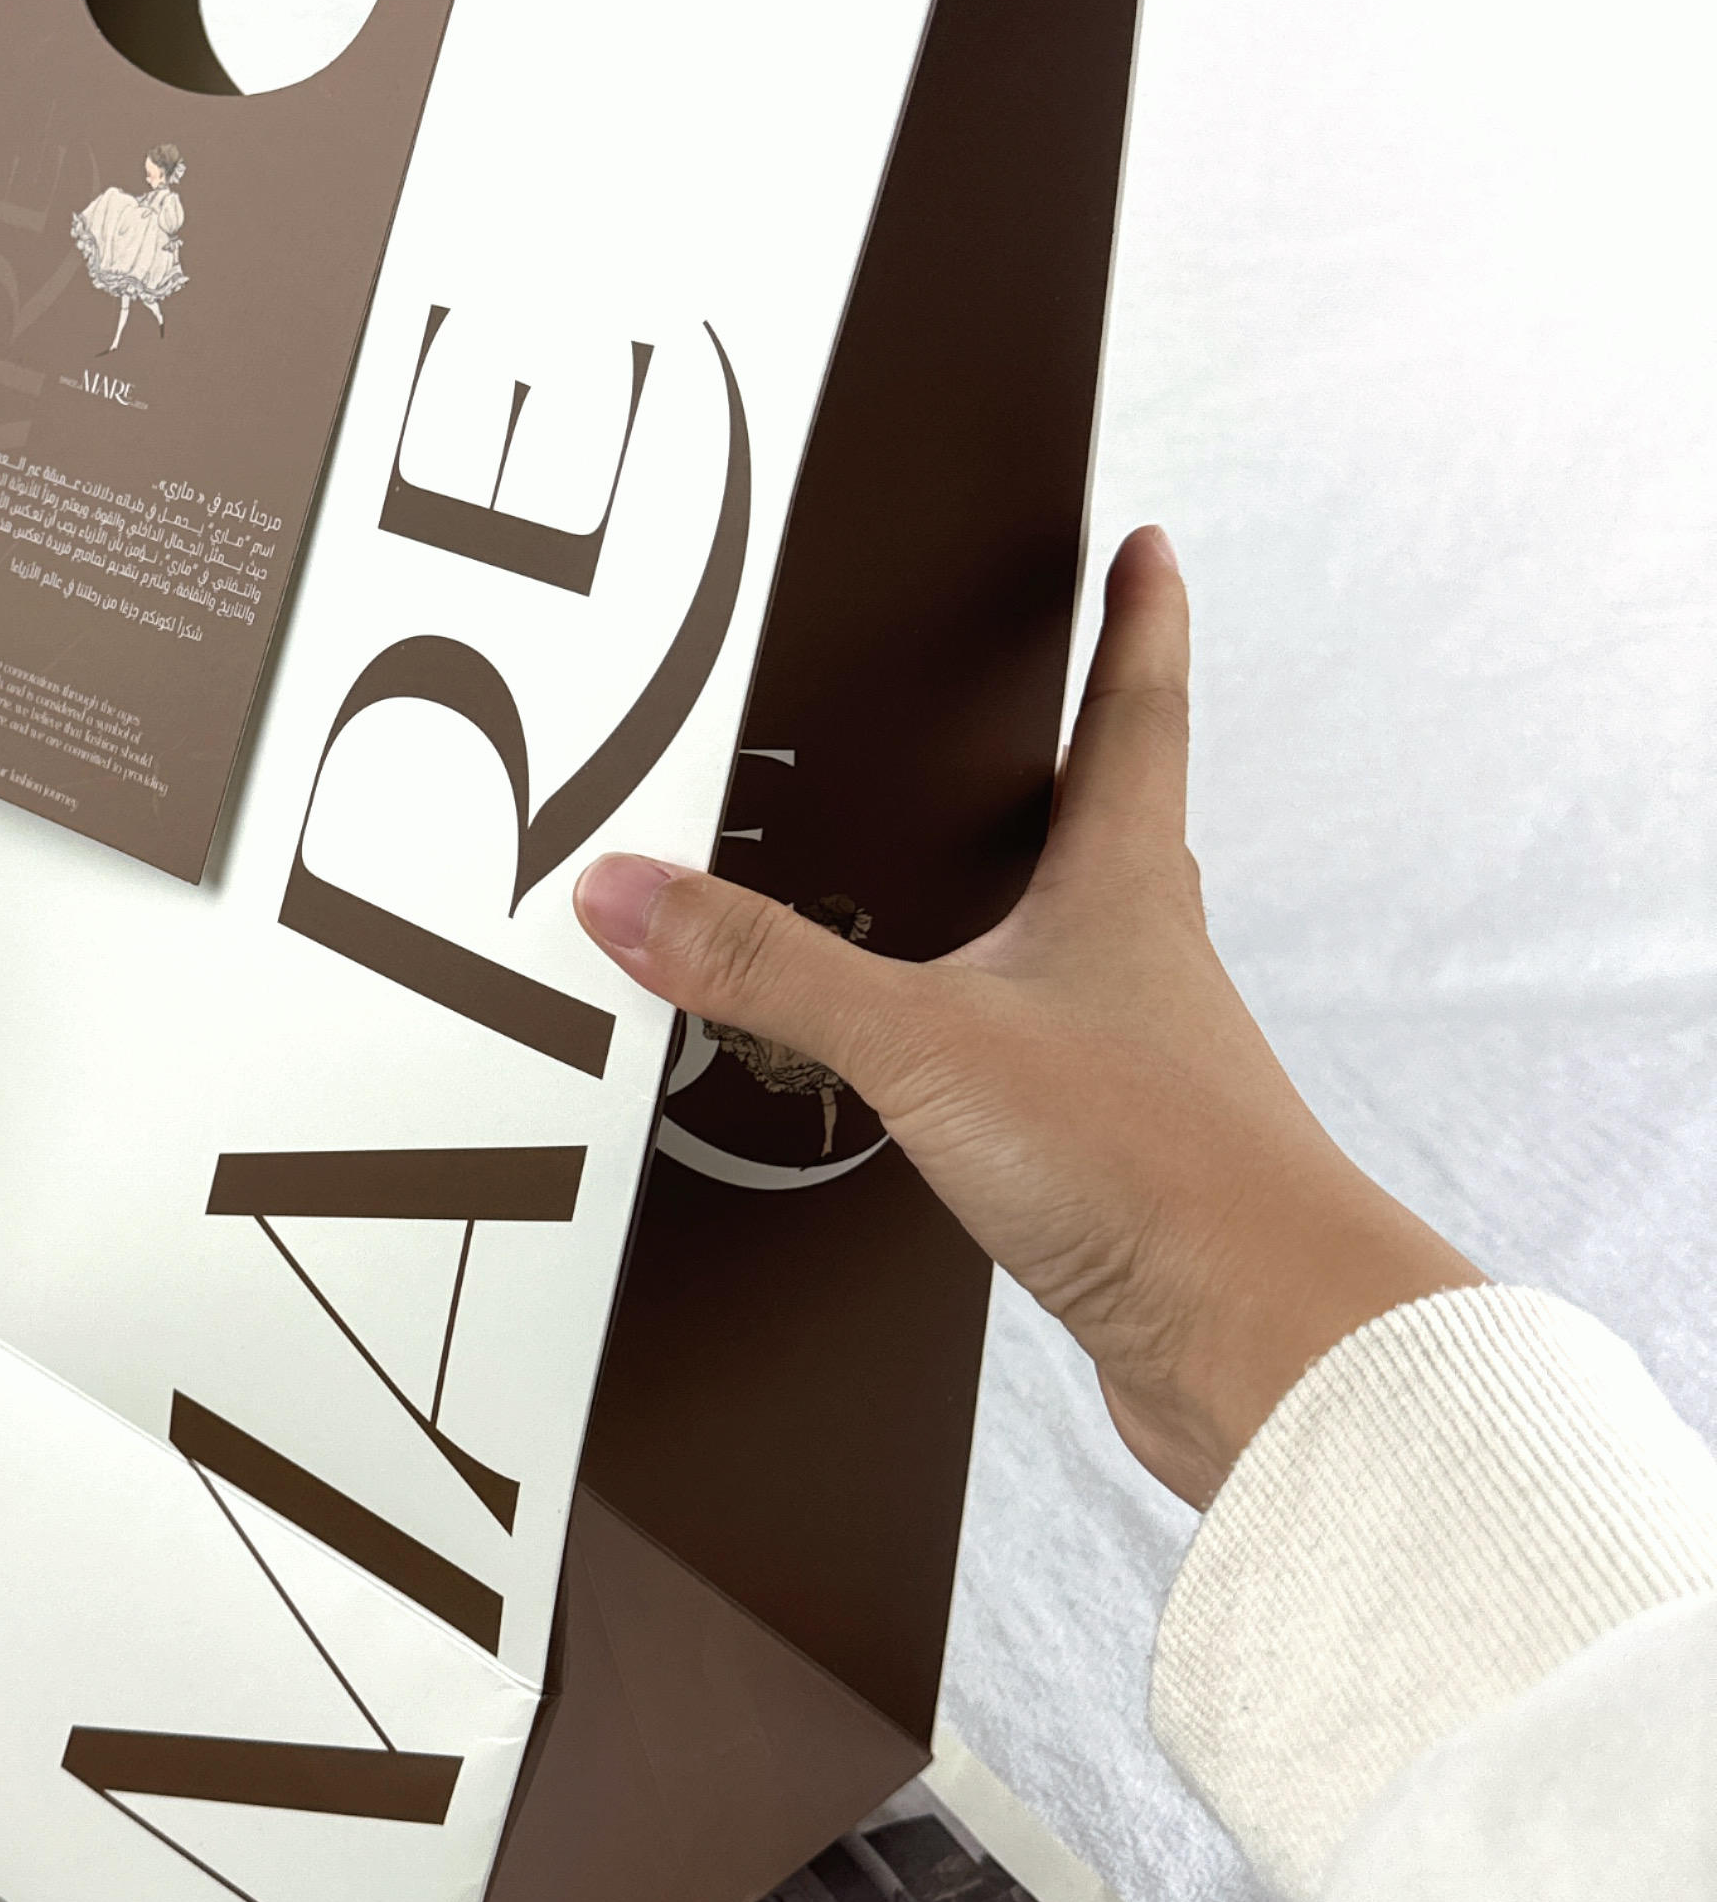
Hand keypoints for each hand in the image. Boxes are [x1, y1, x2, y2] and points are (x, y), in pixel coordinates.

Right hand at [572, 526, 1480, 1507]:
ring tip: (927, 886)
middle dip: (1066, 759)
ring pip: (1066, 954)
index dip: (1138, 622)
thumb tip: (632, 892)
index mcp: (1120, 889)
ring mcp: (1130, 1065)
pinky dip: (971, 1046)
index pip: (1135, 715)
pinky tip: (914, 1076)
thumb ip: (771, 969)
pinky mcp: (1106, 1165)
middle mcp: (1139, 962)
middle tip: (1024, 702)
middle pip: (1108, 827)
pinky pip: (1024, 1071)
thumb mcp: (927, 1041)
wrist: (1269, 1352)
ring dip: (1009, 911)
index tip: (1144, 548)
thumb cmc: (1158, 1172)